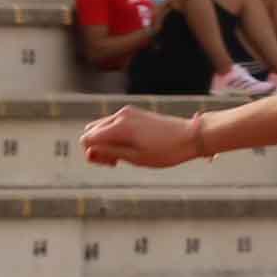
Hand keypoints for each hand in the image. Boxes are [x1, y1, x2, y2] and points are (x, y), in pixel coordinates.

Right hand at [81, 107, 203, 168]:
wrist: (190, 136)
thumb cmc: (166, 151)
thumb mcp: (136, 158)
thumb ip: (109, 153)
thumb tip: (88, 151)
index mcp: (119, 127)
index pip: (87, 139)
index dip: (93, 155)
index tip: (112, 164)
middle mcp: (120, 115)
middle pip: (91, 131)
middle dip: (96, 147)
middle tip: (117, 162)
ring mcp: (127, 112)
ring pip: (102, 127)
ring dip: (105, 142)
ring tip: (124, 155)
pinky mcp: (134, 113)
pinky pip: (114, 123)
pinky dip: (115, 136)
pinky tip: (130, 146)